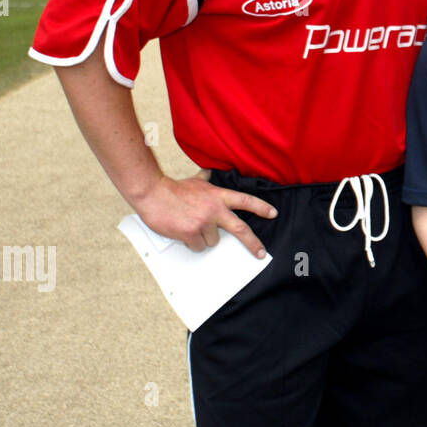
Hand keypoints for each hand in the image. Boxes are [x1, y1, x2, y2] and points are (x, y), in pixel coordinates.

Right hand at [134, 170, 276, 258]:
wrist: (153, 193)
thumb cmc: (173, 189)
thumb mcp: (195, 182)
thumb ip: (205, 180)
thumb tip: (208, 173)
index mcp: (218, 196)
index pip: (245, 201)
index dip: (261, 208)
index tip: (273, 214)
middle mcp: (214, 209)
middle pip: (240, 229)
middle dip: (253, 243)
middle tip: (261, 253)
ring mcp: (203, 222)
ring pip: (213, 241)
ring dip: (204, 238)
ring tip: (191, 226)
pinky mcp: (191, 233)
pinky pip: (198, 246)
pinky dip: (192, 243)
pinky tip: (184, 232)